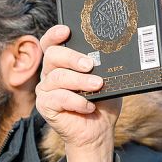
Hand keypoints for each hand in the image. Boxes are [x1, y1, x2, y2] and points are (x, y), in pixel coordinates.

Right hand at [36, 25, 120, 161]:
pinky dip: (77, 101)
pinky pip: (58, 97)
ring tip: (98, 86)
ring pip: (58, 77)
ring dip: (80, 81)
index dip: (55, 34)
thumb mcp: (107, 78)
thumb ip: (104, 64)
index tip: (67, 31)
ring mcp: (46, 89)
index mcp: (63, 63)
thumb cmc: (102, 101)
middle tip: (90, 65)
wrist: (98, 131)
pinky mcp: (45, 105)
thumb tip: (116, 50)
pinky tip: (89, 106)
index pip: (52, 43)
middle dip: (72, 57)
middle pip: (53, 55)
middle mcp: (51, 73)